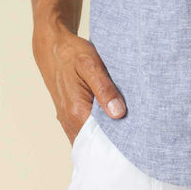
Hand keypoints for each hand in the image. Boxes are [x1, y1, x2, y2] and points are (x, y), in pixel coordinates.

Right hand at [32, 22, 126, 145]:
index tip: (137, 133)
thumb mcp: (91, 64)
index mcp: (76, 111)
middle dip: (116, 138)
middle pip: (97, 141)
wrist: (52, 48)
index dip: (120, 138)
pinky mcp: (69, 117)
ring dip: (107, 134)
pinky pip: (85, 131)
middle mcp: (70, 121)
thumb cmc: (72, 54)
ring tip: (128, 124)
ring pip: (90, 137)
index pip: (101, 138)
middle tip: (137, 130)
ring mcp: (68, 121)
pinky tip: (112, 119)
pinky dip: (98, 129)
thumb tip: (119, 113)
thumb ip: (104, 89)